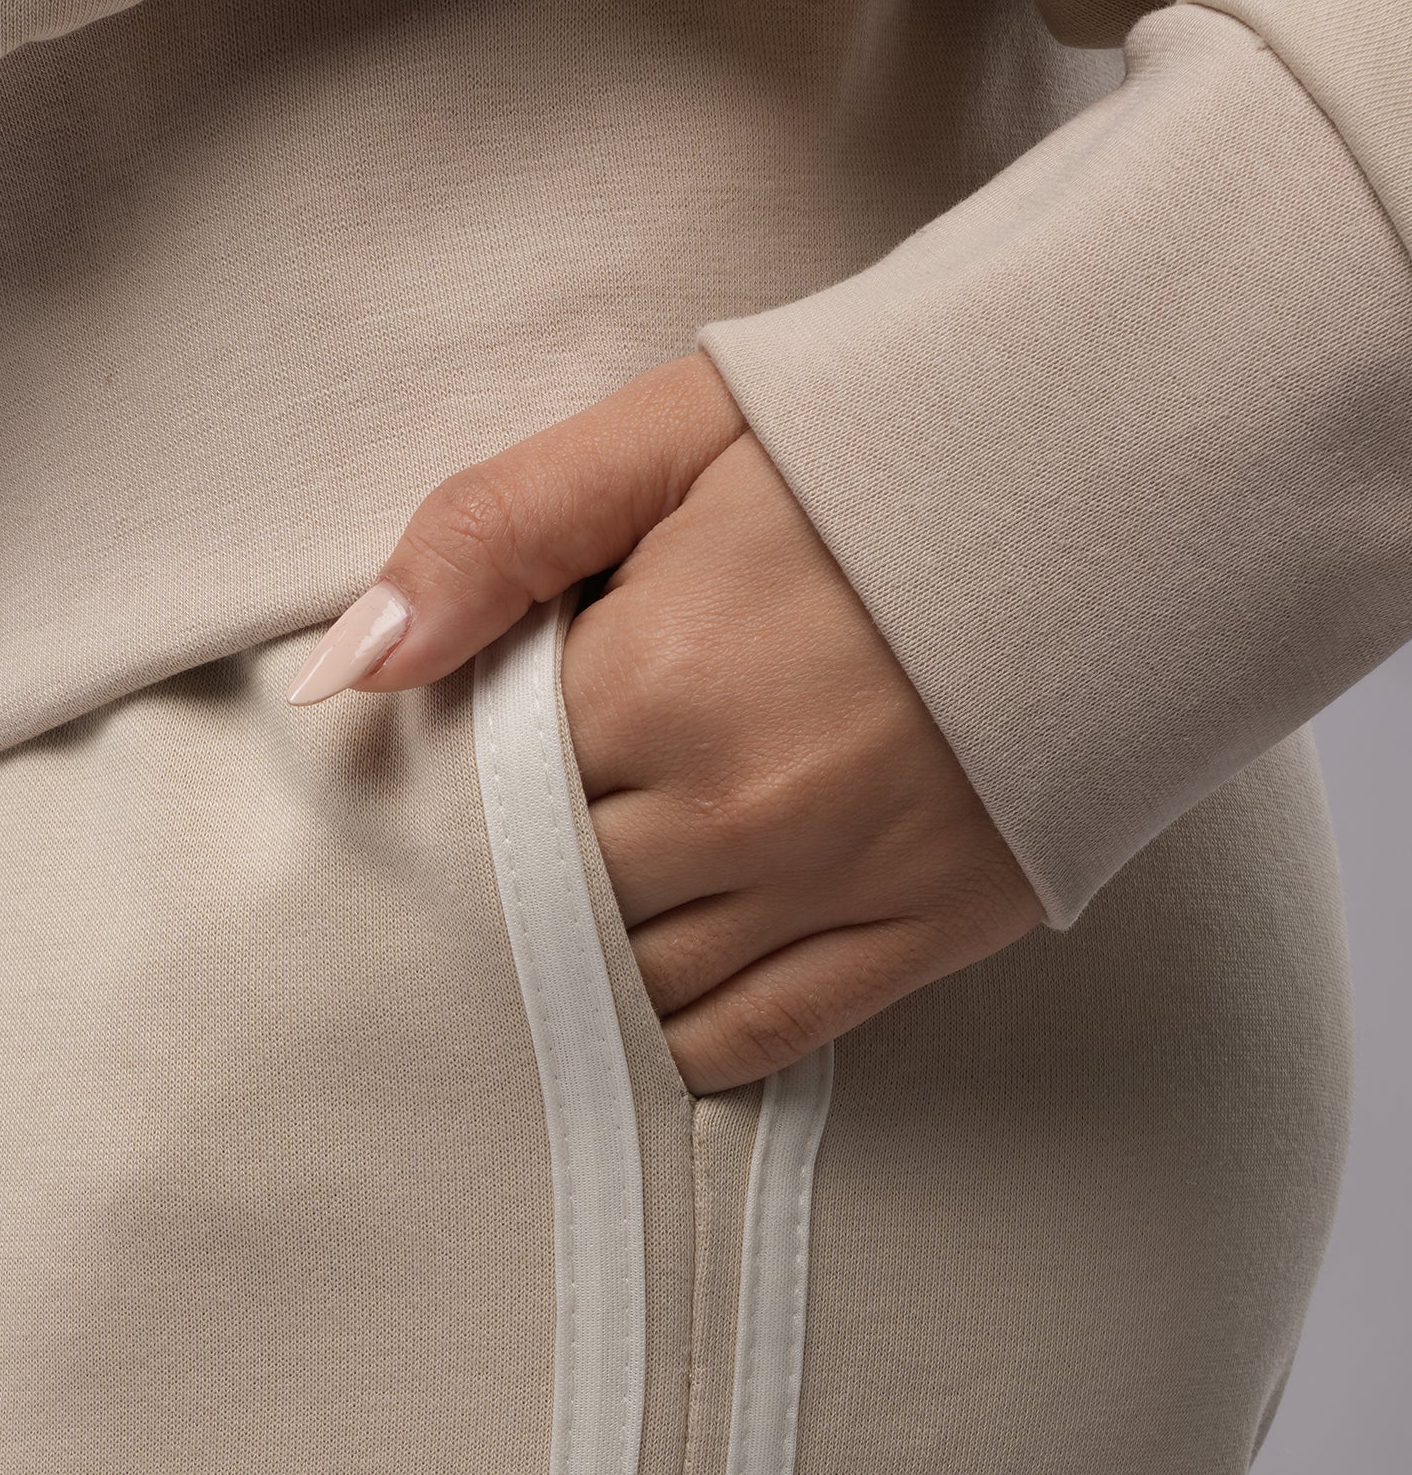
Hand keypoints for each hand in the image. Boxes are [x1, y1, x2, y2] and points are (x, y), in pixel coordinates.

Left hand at [289, 352, 1040, 1090]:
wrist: (1130, 467)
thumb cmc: (882, 438)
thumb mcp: (673, 434)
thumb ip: (492, 535)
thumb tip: (345, 670)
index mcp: (655, 677)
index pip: (481, 792)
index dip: (459, 782)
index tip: (458, 763)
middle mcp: (732, 805)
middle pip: (547, 901)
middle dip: (510, 883)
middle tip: (501, 852)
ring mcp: (830, 880)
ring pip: (634, 984)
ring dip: (583, 967)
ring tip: (560, 927)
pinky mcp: (923, 929)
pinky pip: (754, 1036)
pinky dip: (681, 1040)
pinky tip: (643, 1010)